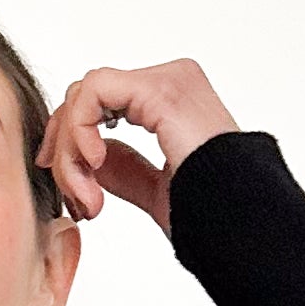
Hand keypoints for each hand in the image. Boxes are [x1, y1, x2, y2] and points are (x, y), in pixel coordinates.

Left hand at [38, 59, 238, 232]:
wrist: (238, 225)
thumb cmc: (212, 216)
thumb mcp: (155, 189)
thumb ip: (124, 167)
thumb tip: (91, 157)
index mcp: (173, 100)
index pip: (100, 101)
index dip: (71, 141)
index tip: (71, 190)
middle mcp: (170, 81)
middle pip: (87, 95)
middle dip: (67, 150)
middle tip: (78, 200)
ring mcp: (167, 80)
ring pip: (84, 94)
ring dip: (71, 149)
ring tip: (87, 197)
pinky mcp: (159, 90)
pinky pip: (93, 93)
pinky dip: (80, 131)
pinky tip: (95, 167)